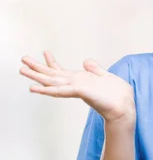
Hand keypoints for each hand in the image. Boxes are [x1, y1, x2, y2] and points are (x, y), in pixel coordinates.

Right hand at [20, 51, 134, 122]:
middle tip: (23, 59)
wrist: (123, 108)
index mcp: (80, 80)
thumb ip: (95, 69)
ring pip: (52, 82)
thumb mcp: (105, 76)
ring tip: (22, 70)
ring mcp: (76, 88)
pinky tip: (36, 87)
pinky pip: (60, 90)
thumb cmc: (116, 95)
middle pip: (53, 75)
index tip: (46, 52)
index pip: (63, 70)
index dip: (53, 62)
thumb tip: (85, 61)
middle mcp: (75, 84)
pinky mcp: (79, 92)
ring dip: (36, 76)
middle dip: (37, 67)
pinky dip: (47, 89)